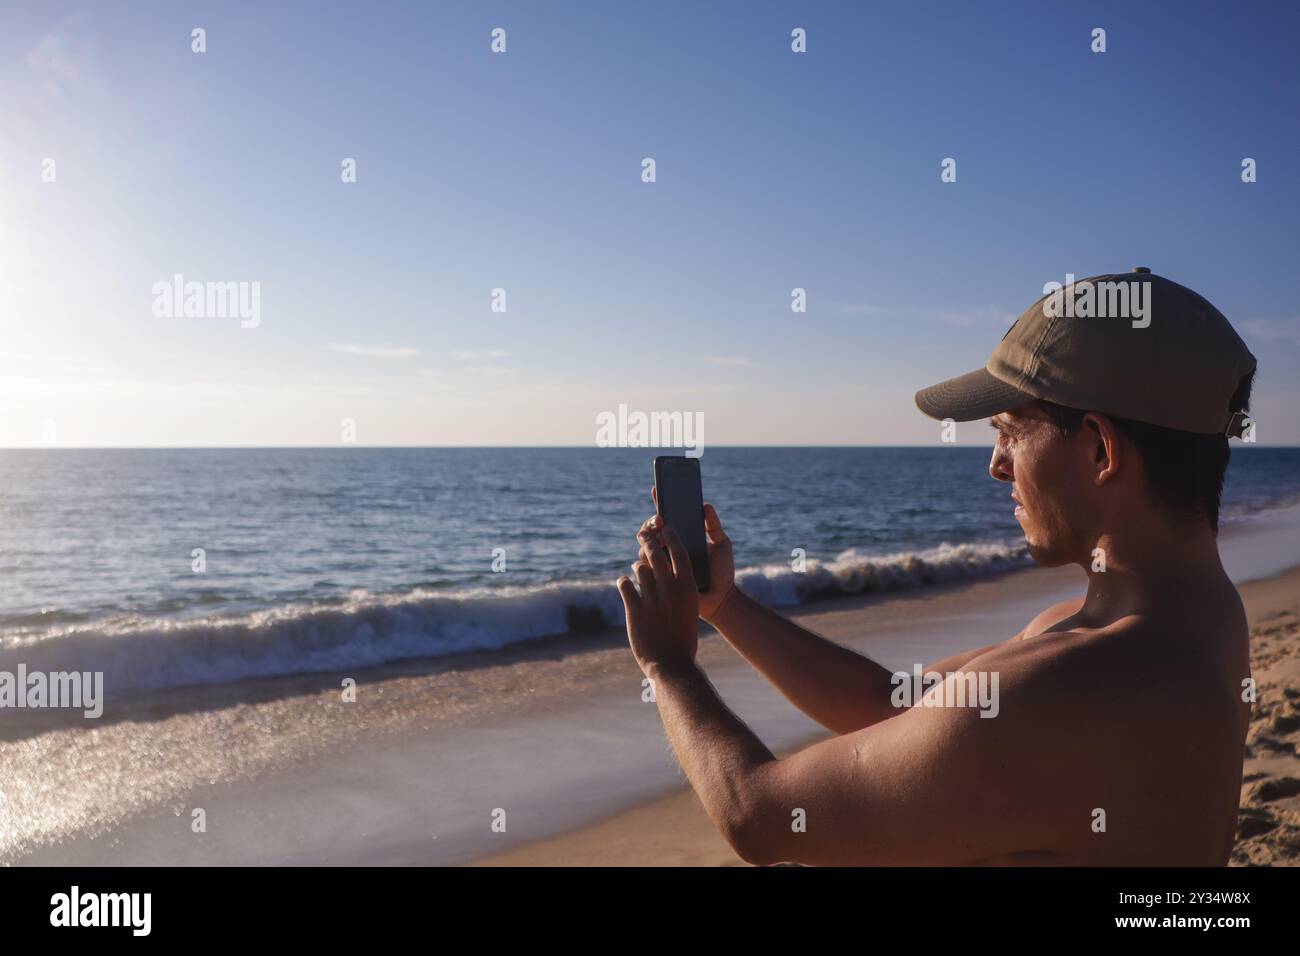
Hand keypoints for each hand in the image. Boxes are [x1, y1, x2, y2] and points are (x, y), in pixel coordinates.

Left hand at [617, 523, 699, 676]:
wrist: (672, 664)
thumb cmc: (683, 638)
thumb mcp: (689, 609)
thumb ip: (680, 590)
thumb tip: (669, 573)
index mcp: (688, 588)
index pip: (679, 553)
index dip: (671, 537)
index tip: (666, 528)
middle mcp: (670, 589)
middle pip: (656, 555)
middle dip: (648, 541)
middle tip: (643, 534)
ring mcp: (652, 599)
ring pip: (639, 569)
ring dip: (637, 567)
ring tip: (638, 568)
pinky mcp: (635, 610)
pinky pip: (625, 586)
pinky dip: (624, 583)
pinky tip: (624, 584)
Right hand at [644, 489, 736, 622]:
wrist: (722, 599)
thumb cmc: (723, 572)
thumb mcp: (722, 545)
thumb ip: (714, 525)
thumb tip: (705, 504)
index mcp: (682, 539)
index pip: (667, 519)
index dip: (659, 503)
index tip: (657, 490)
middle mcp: (669, 550)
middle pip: (651, 530)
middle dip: (652, 521)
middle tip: (660, 520)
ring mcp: (662, 565)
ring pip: (644, 547)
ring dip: (648, 538)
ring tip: (657, 534)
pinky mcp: (659, 581)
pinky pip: (645, 567)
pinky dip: (647, 558)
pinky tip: (652, 552)